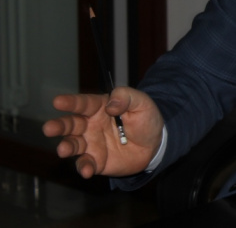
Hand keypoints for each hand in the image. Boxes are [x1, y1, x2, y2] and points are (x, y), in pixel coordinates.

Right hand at [42, 86, 163, 178]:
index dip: (71, 102)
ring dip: (66, 147)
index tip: (57, 101)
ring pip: (73, 144)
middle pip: (70, 124)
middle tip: (49, 128)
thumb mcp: (142, 103)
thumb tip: (110, 105)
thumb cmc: (145, 119)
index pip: (83, 103)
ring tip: (64, 150)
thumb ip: (126, 97)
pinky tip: (87, 170)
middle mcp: (90, 125)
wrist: (155, 144)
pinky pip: (86, 164)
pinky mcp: (96, 161)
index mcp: (100, 107)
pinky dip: (84, 167)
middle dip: (59, 126)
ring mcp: (91, 144)